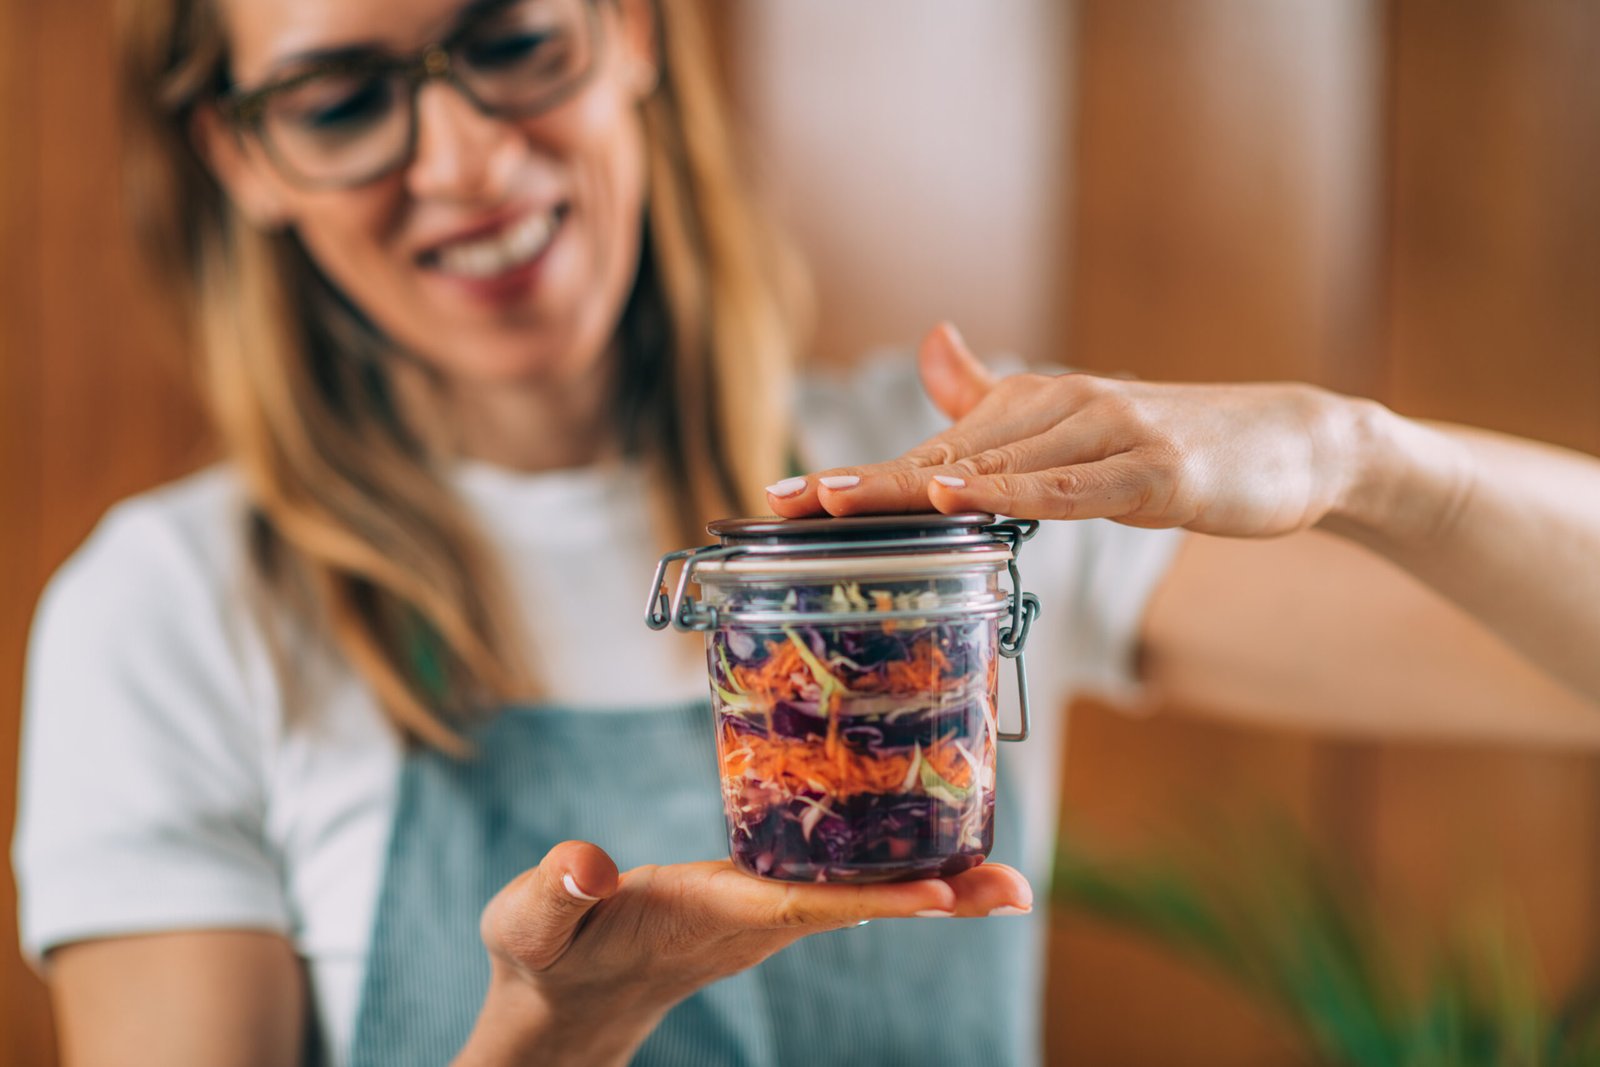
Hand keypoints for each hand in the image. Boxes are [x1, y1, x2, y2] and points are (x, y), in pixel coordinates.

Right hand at [459, 840, 1032, 1065]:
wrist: (564, 1002)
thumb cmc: (547, 957)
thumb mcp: (530, 923)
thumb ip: (555, 894)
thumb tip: (588, 867)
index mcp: (706, 918)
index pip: (801, 909)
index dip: (870, 901)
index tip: (940, 897)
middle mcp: (751, 922)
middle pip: (857, 908)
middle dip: (938, 899)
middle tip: (1017, 890)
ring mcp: (762, 920)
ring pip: (858, 899)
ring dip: (933, 888)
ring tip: (1006, 876)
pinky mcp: (760, 906)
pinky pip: (838, 888)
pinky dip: (890, 874)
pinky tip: (931, 858)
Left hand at [768, 323, 1375, 538]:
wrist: (1293, 441)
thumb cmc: (1172, 444)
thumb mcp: (1074, 422)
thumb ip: (997, 395)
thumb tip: (931, 343)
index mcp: (1030, 407)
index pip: (928, 451)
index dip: (856, 477)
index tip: (779, 498)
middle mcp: (1059, 410)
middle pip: (945, 456)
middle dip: (862, 483)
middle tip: (786, 503)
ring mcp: (1110, 437)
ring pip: (999, 467)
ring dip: (919, 485)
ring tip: (843, 500)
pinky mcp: (1156, 472)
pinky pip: (1075, 489)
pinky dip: (1017, 494)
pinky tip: (966, 497)